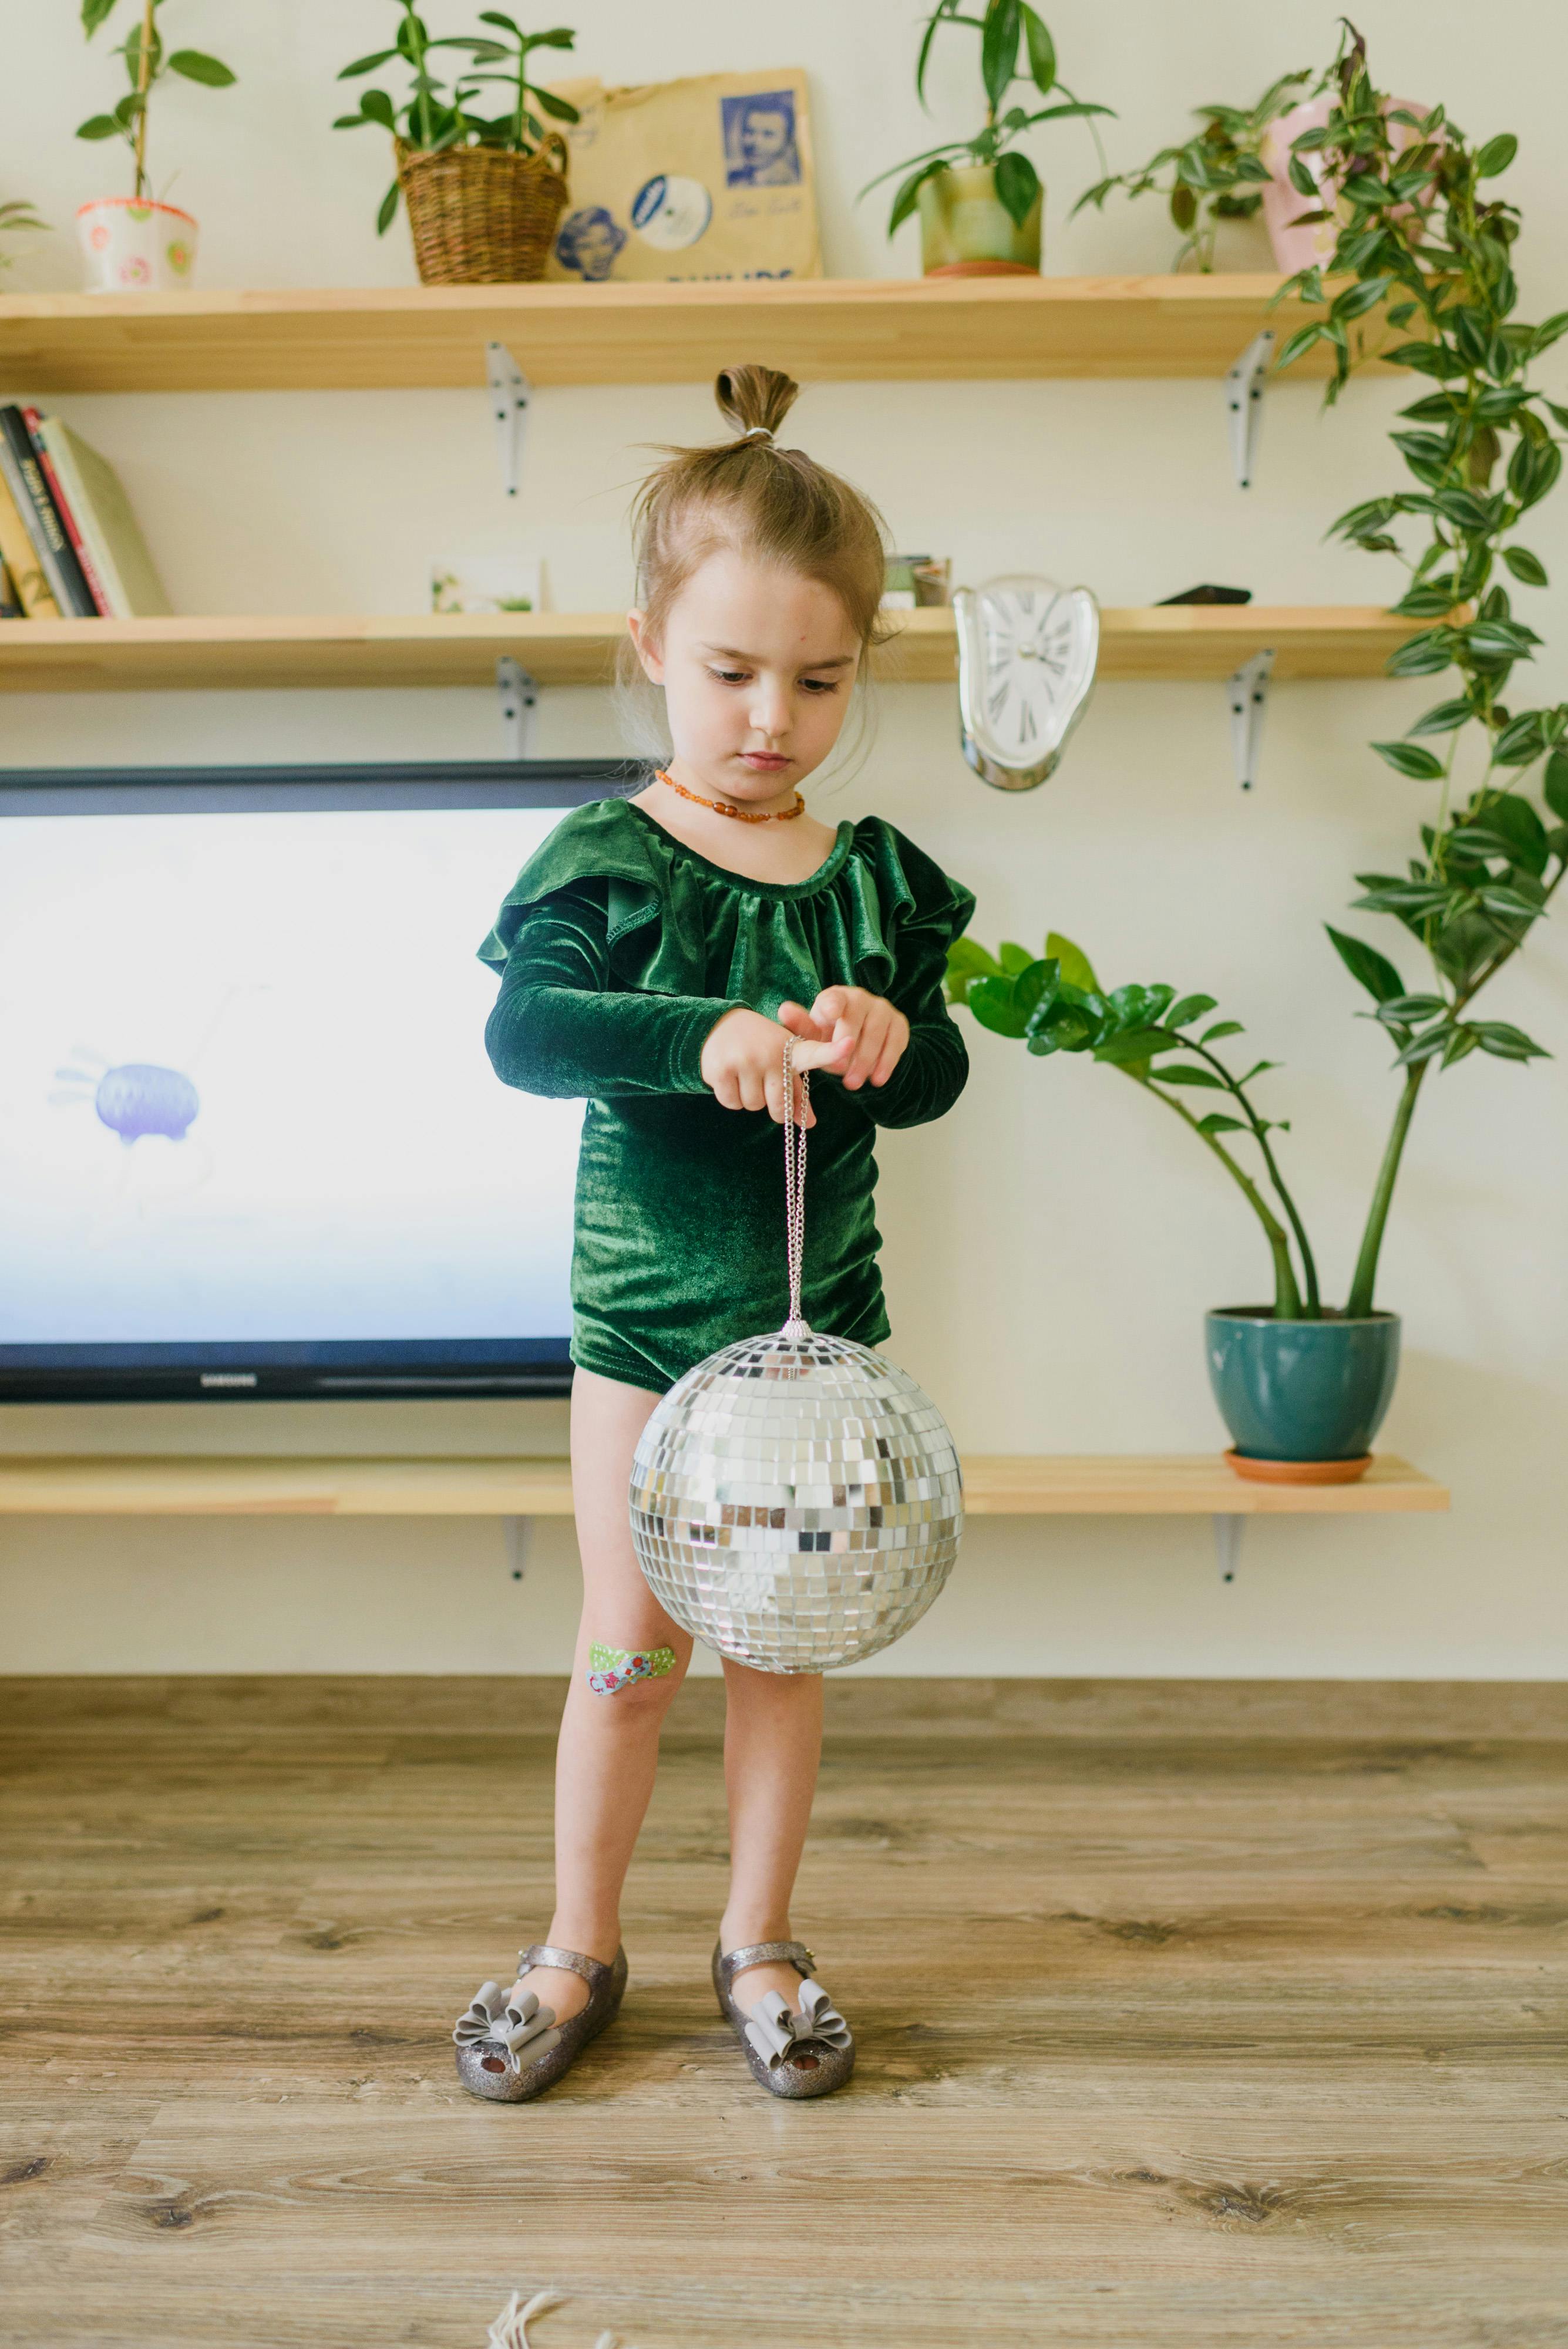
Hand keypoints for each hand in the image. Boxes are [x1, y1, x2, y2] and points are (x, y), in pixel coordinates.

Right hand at [699, 1007, 842, 1123]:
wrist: (719, 1025)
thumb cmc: (759, 1048)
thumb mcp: (782, 1063)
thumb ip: (797, 1093)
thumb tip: (809, 1124)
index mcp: (791, 1050)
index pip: (814, 1053)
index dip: (833, 1051)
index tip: (849, 1045)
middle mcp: (770, 1053)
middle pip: (777, 1107)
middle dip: (771, 1104)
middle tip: (762, 1082)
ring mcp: (745, 1060)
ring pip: (753, 1106)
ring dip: (749, 1098)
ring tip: (744, 1074)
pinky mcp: (721, 1070)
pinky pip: (732, 1103)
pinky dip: (731, 1097)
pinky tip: (729, 1076)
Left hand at [776, 987, 909, 1091]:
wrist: (859, 1043)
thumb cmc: (829, 1037)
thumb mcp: (813, 1035)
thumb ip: (800, 1026)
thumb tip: (784, 1010)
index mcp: (836, 997)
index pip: (834, 998)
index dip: (833, 1006)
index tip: (832, 1015)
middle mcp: (861, 998)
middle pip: (855, 1020)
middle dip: (846, 1048)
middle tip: (837, 1070)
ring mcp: (883, 1009)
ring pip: (876, 1034)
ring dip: (864, 1061)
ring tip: (852, 1084)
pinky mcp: (899, 1024)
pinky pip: (895, 1043)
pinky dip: (886, 1063)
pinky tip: (877, 1080)